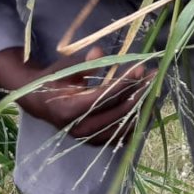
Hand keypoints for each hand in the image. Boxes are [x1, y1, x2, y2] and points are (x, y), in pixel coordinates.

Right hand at [0, 46, 152, 144]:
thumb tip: (99, 52)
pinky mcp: (96, 142)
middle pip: (117, 112)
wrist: (40, 102)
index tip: (141, 69)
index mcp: (69, 110)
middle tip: (152, 76)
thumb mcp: (64, 69)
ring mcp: (89, 139)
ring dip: (141, 107)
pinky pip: (121, 135)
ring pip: (123, 126)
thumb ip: (84, 64)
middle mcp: (80, 129)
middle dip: (138, 92)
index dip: (125, 83)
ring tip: (154, 89)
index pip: (104, 97)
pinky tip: (146, 107)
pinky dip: (136, 121)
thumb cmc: (53, 82)